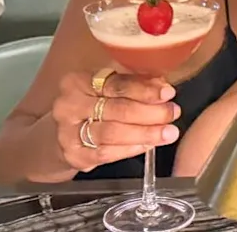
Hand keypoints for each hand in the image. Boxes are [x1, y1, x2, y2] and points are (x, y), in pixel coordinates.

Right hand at [51, 70, 180, 172]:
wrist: (64, 133)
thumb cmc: (92, 105)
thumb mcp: (108, 86)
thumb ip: (134, 82)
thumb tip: (162, 83)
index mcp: (78, 81)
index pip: (117, 84)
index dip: (145, 89)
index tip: (168, 92)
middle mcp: (68, 106)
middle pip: (117, 109)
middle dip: (150, 112)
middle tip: (172, 113)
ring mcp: (68, 132)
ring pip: (112, 133)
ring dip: (145, 133)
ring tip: (168, 132)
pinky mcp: (73, 155)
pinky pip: (106, 153)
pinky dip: (131, 149)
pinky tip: (148, 145)